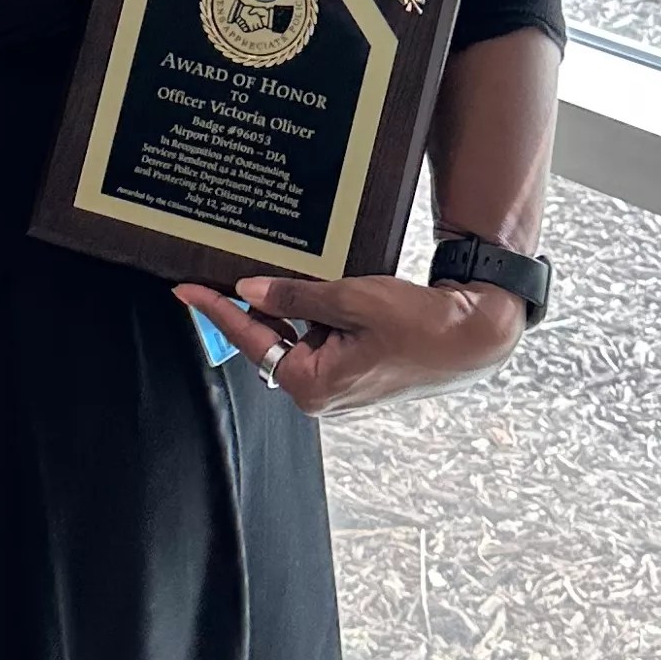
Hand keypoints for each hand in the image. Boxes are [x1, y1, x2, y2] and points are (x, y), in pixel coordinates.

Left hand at [174, 272, 524, 415]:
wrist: (475, 336)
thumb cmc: (420, 324)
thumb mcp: (351, 300)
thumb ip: (296, 294)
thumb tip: (249, 289)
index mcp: (314, 385)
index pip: (250, 341)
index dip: (215, 311)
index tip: (185, 288)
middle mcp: (322, 393)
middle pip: (270, 341)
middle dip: (256, 305)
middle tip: (231, 266)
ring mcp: (340, 385)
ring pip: (296, 337)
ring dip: (290, 306)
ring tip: (290, 270)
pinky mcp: (356, 371)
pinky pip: (320, 338)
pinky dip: (314, 313)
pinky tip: (318, 286)